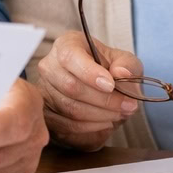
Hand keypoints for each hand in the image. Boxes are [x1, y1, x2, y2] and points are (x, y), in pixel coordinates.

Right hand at [35, 30, 141, 150]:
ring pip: (70, 108)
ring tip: (119, 113)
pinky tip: (106, 122)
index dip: (90, 73)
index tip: (111, 86)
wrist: (101, 87)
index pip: (69, 57)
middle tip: (127, 105)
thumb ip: (127, 64)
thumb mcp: (125, 61)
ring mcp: (45, 91)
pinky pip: (67, 125)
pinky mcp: (47, 114)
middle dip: (103, 100)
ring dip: (100, 115)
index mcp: (66, 45)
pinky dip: (91, 127)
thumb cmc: (109, 70)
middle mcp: (49, 66)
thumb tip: (121, 73)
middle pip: (70, 86)